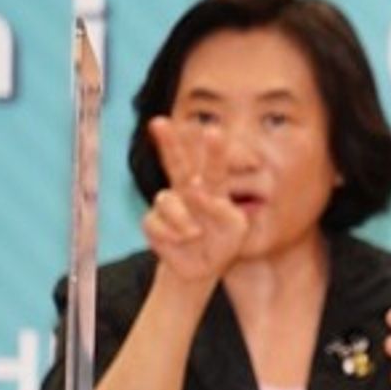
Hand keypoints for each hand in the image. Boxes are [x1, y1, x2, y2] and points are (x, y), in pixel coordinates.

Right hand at [140, 116, 246, 284]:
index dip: (212, 149)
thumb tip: (197, 191)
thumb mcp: (237, 228)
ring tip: (195, 233)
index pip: (212, 166)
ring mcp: (169, 205)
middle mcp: (187, 190)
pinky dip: (171, 234)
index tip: (212, 130)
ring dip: (182, 218)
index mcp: (212, 188)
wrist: (203, 267)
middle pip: (176, 163)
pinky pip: (156, 223)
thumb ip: (224, 209)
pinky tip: (182, 240)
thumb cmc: (223, 242)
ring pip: (166, 199)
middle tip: (159, 122)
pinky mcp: (153, 221)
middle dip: (168, 143)